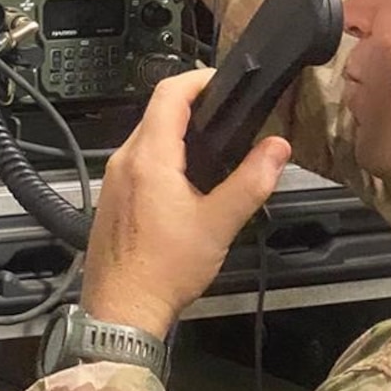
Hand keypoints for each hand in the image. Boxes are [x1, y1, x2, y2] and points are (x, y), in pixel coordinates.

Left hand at [80, 69, 290, 338]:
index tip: (223, 82)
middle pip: (157, 113)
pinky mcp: (112, 199)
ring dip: (177, 134)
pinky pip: (136, 162)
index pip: (169, 94)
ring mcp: (113, 180)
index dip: (198, 79)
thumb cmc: (164, 271)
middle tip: (228, 115)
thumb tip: (278, 148)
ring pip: (146, 138)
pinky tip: (185, 182)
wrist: (122, 311)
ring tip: (213, 147)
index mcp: (149, 158)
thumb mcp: (219, 224)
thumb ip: (251, 181)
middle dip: (192, 107)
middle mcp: (124, 161)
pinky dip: (162, 158)